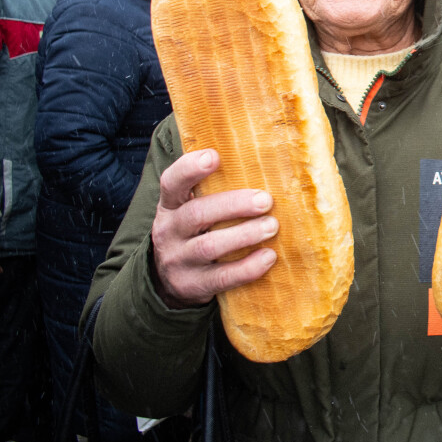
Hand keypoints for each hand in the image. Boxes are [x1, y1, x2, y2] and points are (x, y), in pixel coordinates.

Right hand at [151, 149, 277, 308]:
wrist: (169, 282)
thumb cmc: (195, 232)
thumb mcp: (191, 207)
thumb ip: (214, 188)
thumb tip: (265, 160)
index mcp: (170, 205)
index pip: (172, 182)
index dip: (190, 168)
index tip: (214, 156)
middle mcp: (169, 231)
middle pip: (197, 214)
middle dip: (233, 205)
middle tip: (265, 200)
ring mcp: (179, 260)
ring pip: (209, 246)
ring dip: (244, 235)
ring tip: (272, 226)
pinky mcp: (193, 285)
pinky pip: (221, 278)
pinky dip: (247, 268)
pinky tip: (269, 257)